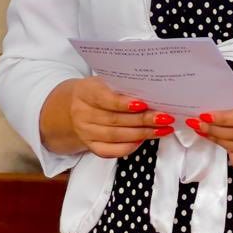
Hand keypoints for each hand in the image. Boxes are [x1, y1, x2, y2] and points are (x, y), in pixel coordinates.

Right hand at [49, 76, 173, 158]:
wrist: (68, 108)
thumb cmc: (94, 91)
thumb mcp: (102, 81)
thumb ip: (120, 86)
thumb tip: (151, 91)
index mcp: (85, 93)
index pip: (105, 99)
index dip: (124, 103)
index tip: (143, 104)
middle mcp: (82, 114)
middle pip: (115, 120)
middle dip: (143, 120)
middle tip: (164, 118)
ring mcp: (85, 132)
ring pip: (115, 136)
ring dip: (142, 134)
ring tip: (162, 130)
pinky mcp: (89, 145)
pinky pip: (109, 151)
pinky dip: (128, 147)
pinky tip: (143, 140)